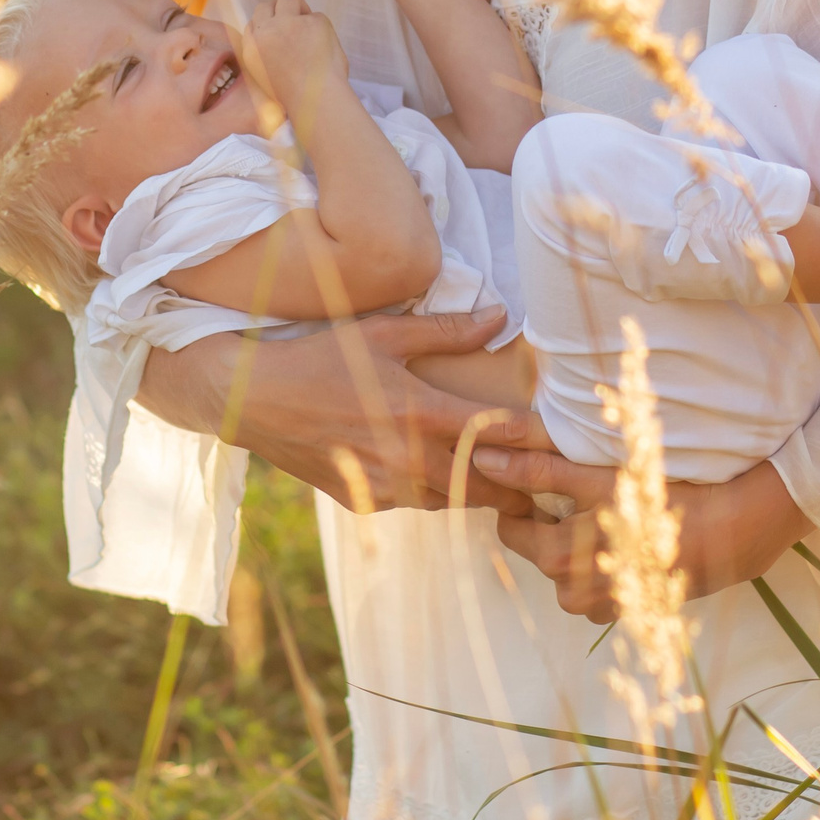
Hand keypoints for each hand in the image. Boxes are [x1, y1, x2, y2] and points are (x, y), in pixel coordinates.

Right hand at [137, 308, 554, 516]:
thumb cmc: (321, 357)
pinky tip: (439, 475)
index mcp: (420, 413)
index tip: (565, 443)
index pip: (500, 436)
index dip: (538, 442)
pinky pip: (415, 504)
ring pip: (452, 501)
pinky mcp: (365, 503)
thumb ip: (447, 329)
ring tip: (507, 482)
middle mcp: (408, 459)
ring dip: (477, 490)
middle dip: (519, 484)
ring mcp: (385, 486)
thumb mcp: (384, 334)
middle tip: (548, 480)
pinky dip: (432, 492)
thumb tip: (501, 315)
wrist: (254, 400)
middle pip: (487, 485)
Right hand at [240, 0, 349, 118]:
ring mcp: (290, 23)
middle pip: (266, 6)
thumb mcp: (267, 78)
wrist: (315, 101)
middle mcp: (267, 32)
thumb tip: (275, 42)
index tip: (277, 30)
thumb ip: (267, 55)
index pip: (252, 23)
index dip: (266, 24)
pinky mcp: (313, 21)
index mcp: (253, 48)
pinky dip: (322, 28)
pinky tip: (326, 46)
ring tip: (311, 29)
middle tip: (293, 20)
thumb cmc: (295, 98)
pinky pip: (317, 16)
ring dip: (299, 9)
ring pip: (290, 0)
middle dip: (278, 10)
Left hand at [474, 449, 809, 621]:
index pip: (511, 529)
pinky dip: (608, 560)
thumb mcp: (597, 475)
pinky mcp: (633, 609)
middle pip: (541, 549)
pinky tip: (633, 536)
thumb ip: (535, 467)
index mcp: (560, 562)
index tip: (547, 479)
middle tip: (587, 489)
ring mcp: (606, 608)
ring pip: (571, 568)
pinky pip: (601, 584)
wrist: (737, 529)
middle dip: (553, 520)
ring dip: (581, 541)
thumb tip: (479, 455)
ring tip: (613, 510)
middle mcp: (576, 596)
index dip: (523, 500)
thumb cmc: (665, 495)